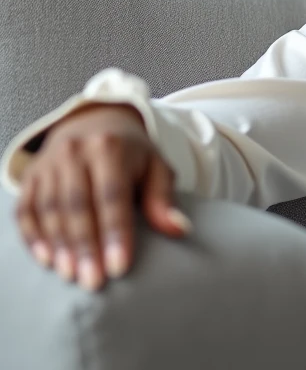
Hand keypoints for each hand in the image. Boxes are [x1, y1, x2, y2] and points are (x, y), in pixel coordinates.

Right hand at [13, 103, 190, 290]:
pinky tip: (47, 260)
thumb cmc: (131, 154)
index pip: (112, 195)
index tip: (119, 267)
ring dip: (60, 245)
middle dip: (85, 246)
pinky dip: (33, 237)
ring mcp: (48, 163)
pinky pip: (25, 209)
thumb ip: (163, 198)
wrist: (94, 123)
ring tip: (72, 275)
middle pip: (77, 204)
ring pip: (50, 209)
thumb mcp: (156, 167)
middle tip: (93, 282)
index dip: (115, 232)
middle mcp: (75, 152)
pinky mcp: (30, 176)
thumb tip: (179, 230)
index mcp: (110, 148)